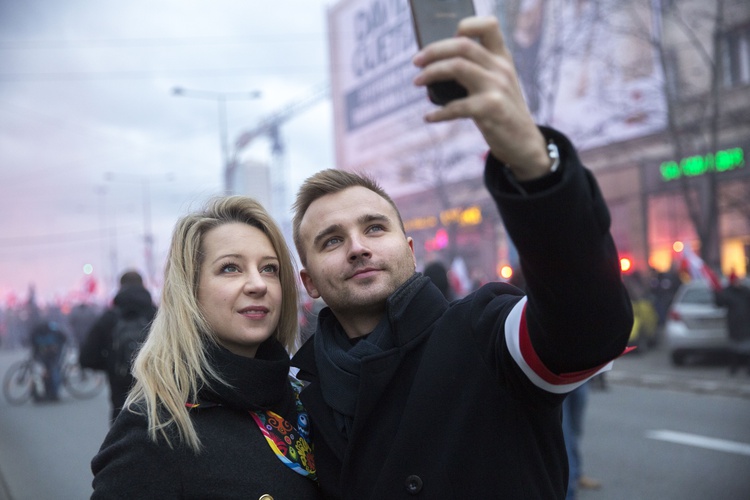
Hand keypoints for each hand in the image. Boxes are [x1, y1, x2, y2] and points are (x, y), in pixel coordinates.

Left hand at [412, 16, 550, 180]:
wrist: (524, 143)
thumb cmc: (502, 112)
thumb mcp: (497, 84)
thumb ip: (477, 70)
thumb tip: (435, 65)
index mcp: (502, 58)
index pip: (488, 25)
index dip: (465, 26)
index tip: (445, 42)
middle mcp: (501, 68)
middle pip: (462, 44)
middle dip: (434, 50)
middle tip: (416, 62)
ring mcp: (497, 87)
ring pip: (457, 67)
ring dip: (431, 73)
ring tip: (416, 81)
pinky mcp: (491, 109)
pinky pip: (456, 106)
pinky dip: (438, 113)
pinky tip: (429, 117)